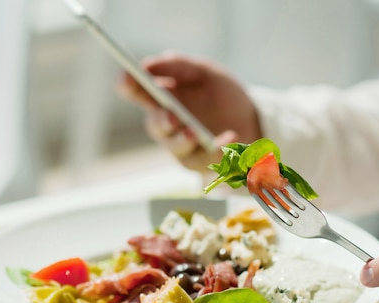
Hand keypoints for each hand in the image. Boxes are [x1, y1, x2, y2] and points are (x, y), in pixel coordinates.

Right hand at [117, 51, 261, 171]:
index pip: (135, 91)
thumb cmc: (219, 93)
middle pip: (155, 125)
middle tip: (171, 116)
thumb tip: (147, 65)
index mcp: (161, 98)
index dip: (128, 84)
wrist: (250, 119)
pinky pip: (204, 159)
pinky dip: (217, 148)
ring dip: (183, 140)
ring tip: (194, 133)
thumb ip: (178, 66)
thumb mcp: (203, 72)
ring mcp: (181, 145)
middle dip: (161, 121)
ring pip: (176, 147)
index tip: (128, 76)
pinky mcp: (199, 162)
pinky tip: (230, 137)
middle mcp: (166, 124)